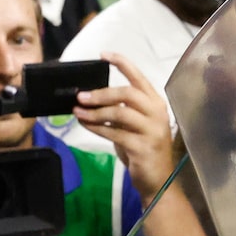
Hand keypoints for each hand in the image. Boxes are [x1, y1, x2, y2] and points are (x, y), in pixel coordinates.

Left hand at [69, 55, 178, 197]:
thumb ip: (121, 110)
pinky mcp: (142, 147)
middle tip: (80, 95)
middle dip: (101, 93)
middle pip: (127, 94)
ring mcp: (151, 131)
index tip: (103, 54)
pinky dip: (96, 128)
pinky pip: (114, 133)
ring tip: (77, 111)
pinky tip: (85, 124)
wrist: (158, 181)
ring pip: (119, 113)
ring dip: (95, 112)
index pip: (138, 77)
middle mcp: (157, 113)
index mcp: (155, 103)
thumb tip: (91, 98)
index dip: (121, 63)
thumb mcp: (134, 125)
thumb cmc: (143, 150)